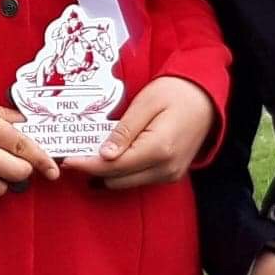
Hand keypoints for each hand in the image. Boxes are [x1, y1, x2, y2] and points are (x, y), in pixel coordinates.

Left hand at [59, 75, 216, 189]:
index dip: (87, 165)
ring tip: (92, 152)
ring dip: (108, 171)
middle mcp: (166, 168)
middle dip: (94, 169)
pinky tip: (114, 154)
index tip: (67, 160)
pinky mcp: (172, 174)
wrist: (207, 96)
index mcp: (159, 149)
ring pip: (127, 183)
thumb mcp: (146, 103)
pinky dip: (124, 171)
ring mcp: (171, 174)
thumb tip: (103, 155)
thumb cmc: (177, 92)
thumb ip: (124, 131)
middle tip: (76, 153)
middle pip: (118, 180)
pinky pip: (140, 179)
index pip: (113, 167)